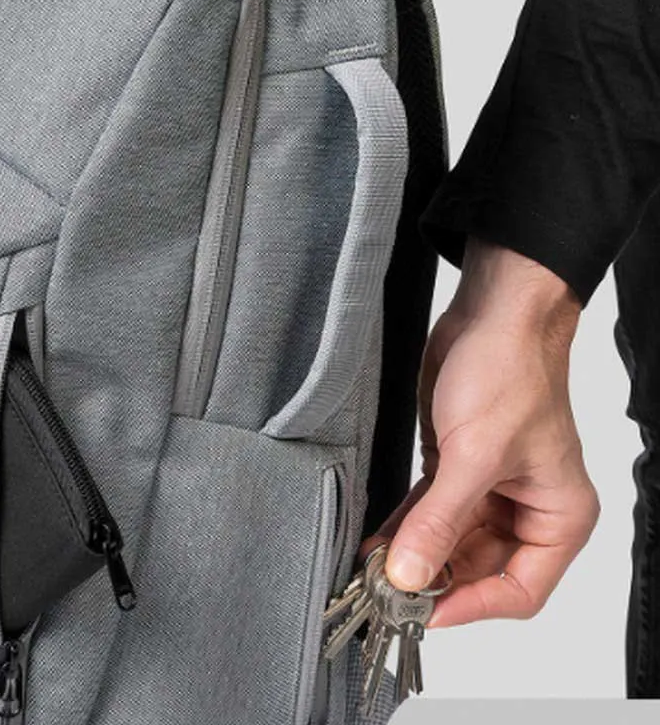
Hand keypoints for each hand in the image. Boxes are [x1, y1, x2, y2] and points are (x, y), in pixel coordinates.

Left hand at [362, 237, 598, 627]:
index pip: (518, 590)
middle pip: (477, 568)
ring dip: (412, 554)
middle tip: (384, 590)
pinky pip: (429, 510)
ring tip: (371, 569)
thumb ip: (440, 520)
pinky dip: (405, 525)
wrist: (491, 315)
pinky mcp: (456, 465)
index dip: (470, 606)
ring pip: (449, 541)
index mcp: (557, 516)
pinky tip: (377, 539)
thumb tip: (411, 575)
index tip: (423, 612)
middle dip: (432, 579)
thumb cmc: (511, 373)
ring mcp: (488, 488)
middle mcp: (526, 508)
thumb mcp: (474, 455)